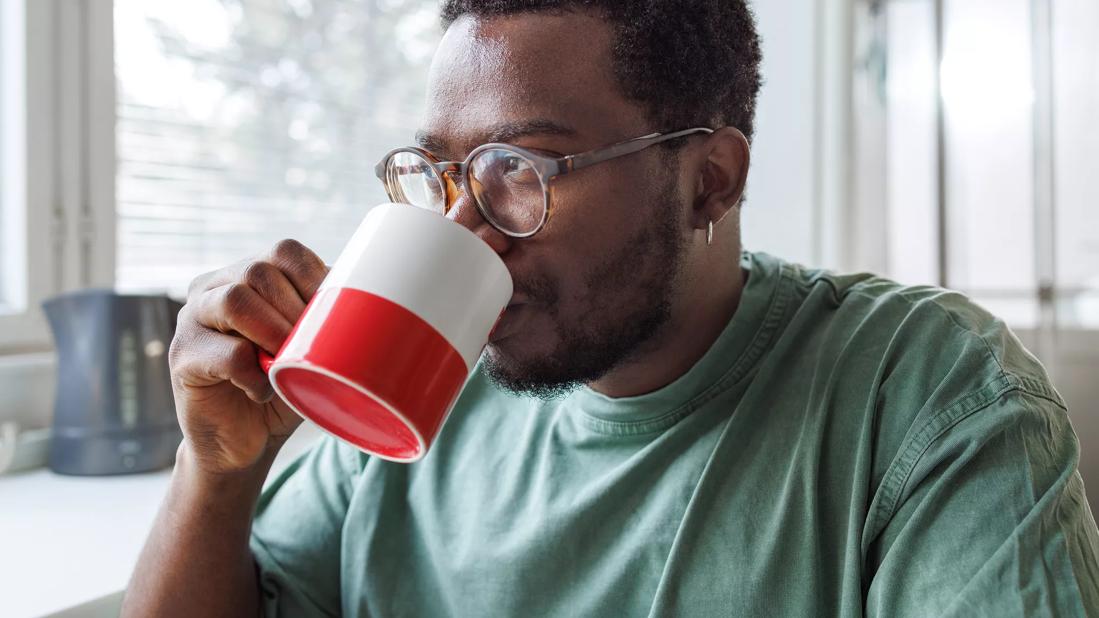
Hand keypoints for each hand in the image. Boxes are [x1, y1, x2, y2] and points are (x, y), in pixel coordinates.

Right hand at [169, 239, 328, 473]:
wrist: (244, 443)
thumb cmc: (283, 387)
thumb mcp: (311, 346)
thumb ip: (326, 316)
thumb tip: (374, 292)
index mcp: (247, 274)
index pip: (284, 252)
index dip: (315, 278)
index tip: (335, 314)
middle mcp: (213, 288)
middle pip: (258, 272)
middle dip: (296, 310)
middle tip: (309, 347)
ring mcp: (191, 319)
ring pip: (235, 301)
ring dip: (274, 333)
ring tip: (285, 364)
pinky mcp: (182, 356)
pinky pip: (226, 353)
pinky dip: (254, 374)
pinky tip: (262, 391)